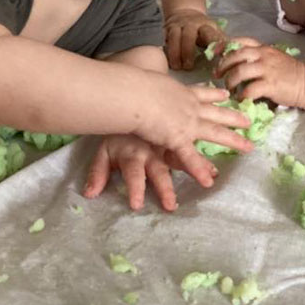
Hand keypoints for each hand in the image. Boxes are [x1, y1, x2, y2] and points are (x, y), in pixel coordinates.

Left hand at [84, 135, 216, 210]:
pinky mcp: (180, 127)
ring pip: (181, 154)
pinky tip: (216, 165)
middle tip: (171, 206)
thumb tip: (89, 194)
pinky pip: (192, 142)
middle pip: (159, 171)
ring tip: (213, 178)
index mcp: (134, 157)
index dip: (134, 188)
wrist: (129, 98)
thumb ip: (98, 173)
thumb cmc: (118, 133)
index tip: (136, 205)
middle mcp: (152, 150)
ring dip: (196, 168)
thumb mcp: (104, 152)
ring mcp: (168, 136)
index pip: (133, 175)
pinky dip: (203, 157)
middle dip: (164, 189)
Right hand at [135, 76, 252, 187]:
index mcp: (182, 93)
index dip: (215, 95)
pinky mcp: (177, 138)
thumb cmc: (137, 85)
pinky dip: (199, 169)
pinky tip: (208, 181)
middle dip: (234, 117)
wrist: (134, 93)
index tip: (226, 95)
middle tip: (248, 120)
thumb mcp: (150, 81)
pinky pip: (190, 157)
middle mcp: (189, 107)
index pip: (202, 93)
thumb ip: (153, 88)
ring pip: (215, 132)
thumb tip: (147, 85)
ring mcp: (187, 123)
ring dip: (234, 141)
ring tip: (249, 148)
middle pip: (217, 113)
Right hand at [164, 9, 224, 69]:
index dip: (214, 44)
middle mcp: (192, 24)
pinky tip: (168, 61)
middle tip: (189, 68)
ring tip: (177, 67)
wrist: (184, 12)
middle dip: (188, 51)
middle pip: (189, 36)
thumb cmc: (202, 30)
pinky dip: (167, 51)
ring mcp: (178, 25)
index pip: (212, 35)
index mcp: (208, 26)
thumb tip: (232, 55)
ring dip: (175, 53)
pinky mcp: (167, 29)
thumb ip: (221, 43)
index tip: (216, 56)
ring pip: (175, 37)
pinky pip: (166, 39)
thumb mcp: (213, 32)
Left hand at [214, 37, 304, 105]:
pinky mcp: (271, 85)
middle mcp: (263, 55)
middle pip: (235, 55)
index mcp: (262, 48)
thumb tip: (233, 65)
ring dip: (230, 81)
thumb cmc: (288, 73)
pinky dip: (242, 95)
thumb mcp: (272, 58)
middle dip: (222, 65)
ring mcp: (267, 69)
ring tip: (230, 88)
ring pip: (239, 71)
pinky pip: (250, 89)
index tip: (215, 54)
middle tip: (218, 75)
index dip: (224, 46)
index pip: (239, 41)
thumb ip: (255, 58)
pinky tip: (241, 99)